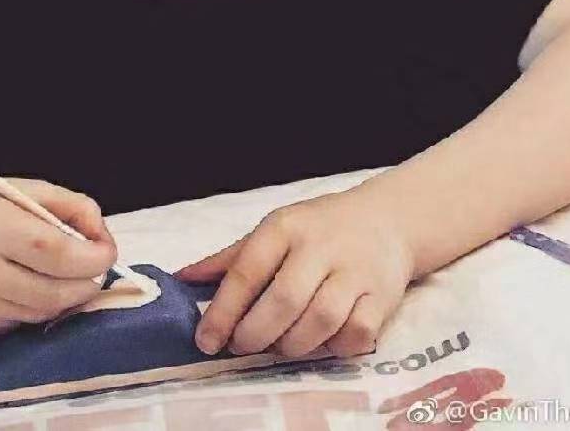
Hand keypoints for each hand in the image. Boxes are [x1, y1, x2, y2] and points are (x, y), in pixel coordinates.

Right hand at [0, 177, 116, 334]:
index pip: (58, 253)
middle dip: (88, 279)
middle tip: (92, 261)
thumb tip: (101, 236)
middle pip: (59, 291)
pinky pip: (25, 320)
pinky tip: (27, 281)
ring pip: (46, 311)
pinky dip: (38, 303)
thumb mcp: (19, 188)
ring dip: (66, 294)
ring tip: (59, 268)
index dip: (93, 256)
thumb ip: (68, 204)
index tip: (107, 249)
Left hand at [175, 187, 413, 358]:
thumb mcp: (273, 230)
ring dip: (292, 345)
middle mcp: (320, 246)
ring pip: (320, 322)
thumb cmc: (318, 228)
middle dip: (255, 334)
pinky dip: (333, 348)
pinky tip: (320, 342)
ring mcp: (355, 271)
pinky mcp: (383, 297)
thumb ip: (230, 258)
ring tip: (277, 345)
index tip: (205, 340)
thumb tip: (183, 278)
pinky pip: (356, 336)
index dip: (222, 310)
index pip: (247, 270)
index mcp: (286, 227)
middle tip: (241, 346)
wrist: (386, 219)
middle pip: (283, 301)